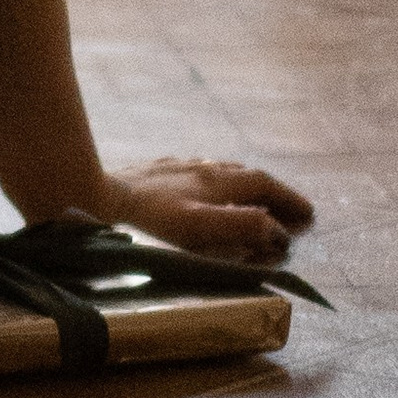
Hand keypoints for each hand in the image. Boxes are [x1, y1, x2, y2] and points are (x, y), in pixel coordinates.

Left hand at [92, 158, 313, 263]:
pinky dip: (212, 179)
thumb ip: (238, 227)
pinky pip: (192, 170)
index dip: (287, 199)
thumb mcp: (197, 229)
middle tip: (290, 210)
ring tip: (252, 196)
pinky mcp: (150, 172)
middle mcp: (197, 169)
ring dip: (243, 183)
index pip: (262, 185)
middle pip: (244, 174)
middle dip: (272, 191)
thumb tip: (275, 229)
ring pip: (218, 169)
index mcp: (213, 183)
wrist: (90, 198)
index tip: (307, 215)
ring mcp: (173, 168)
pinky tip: (199, 185)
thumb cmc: (145, 223)